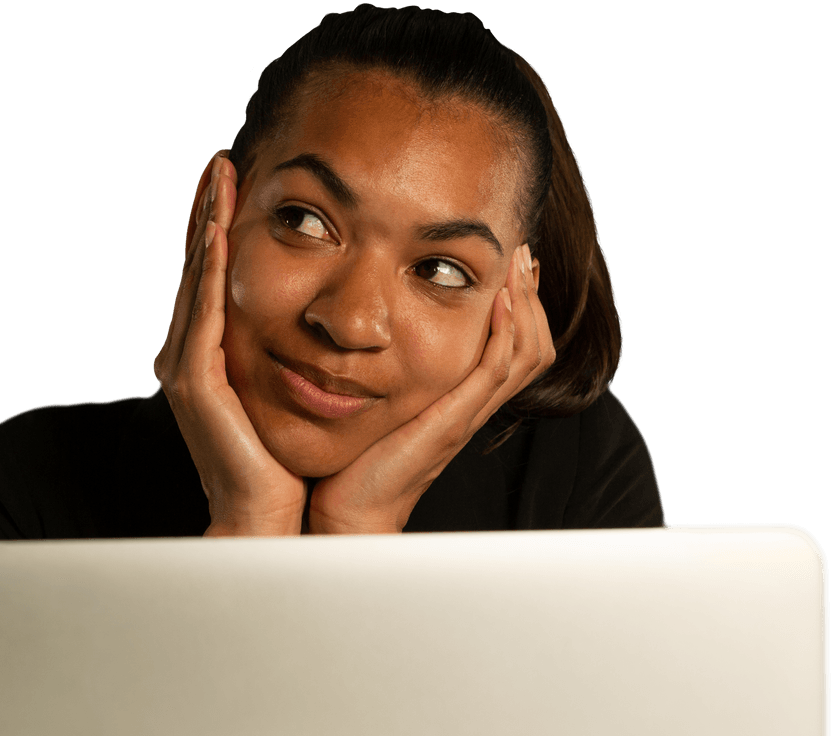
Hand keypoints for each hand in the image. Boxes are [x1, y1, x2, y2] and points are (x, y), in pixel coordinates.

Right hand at [154, 152, 307, 535]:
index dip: (217, 226)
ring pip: (196, 281)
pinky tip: (220, 234)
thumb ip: (275, 352)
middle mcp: (185, 355)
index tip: (233, 181)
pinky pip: (203, 316)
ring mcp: (184, 368)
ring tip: (219, 176)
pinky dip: (210, 272)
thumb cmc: (278, 461)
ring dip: (207, 225)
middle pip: (195, 268)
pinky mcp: (195, 383)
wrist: (263, 518)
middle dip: (206, 211)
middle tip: (221, 160)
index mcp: (205, 356)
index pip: (210, 278)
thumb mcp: (278, 392)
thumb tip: (310, 320)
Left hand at [307, 243, 555, 533]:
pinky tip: (499, 299)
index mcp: (462, 402)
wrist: (349, 512)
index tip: (513, 265)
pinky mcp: (452, 422)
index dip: (524, 307)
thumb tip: (370, 333)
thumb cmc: (356, 461)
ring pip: (526, 355)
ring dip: (526, 304)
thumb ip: (391, 374)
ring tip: (518, 265)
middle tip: (524, 253)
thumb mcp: (382, 404)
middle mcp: (473, 407)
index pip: (517, 348)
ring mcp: (467, 415)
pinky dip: (504, 333)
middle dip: (534, 296)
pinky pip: (495, 372)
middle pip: (535, 347)